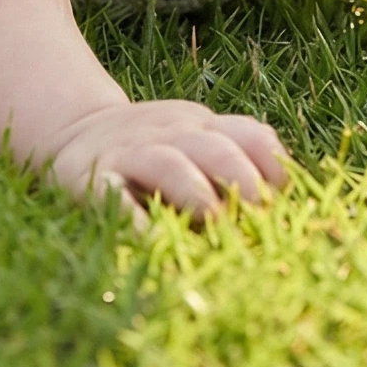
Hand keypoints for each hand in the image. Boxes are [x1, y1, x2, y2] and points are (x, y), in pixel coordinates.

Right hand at [47, 98, 289, 220]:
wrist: (75, 130)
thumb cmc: (154, 150)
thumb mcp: (195, 142)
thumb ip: (235, 160)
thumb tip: (292, 205)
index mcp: (203, 128)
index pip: (249, 135)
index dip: (272, 162)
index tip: (285, 194)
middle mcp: (171, 135)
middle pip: (215, 147)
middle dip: (242, 177)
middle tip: (260, 214)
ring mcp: (132, 154)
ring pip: (169, 164)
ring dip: (195, 191)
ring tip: (213, 219)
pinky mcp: (93, 178)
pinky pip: (114, 194)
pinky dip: (132, 215)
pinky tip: (150, 238)